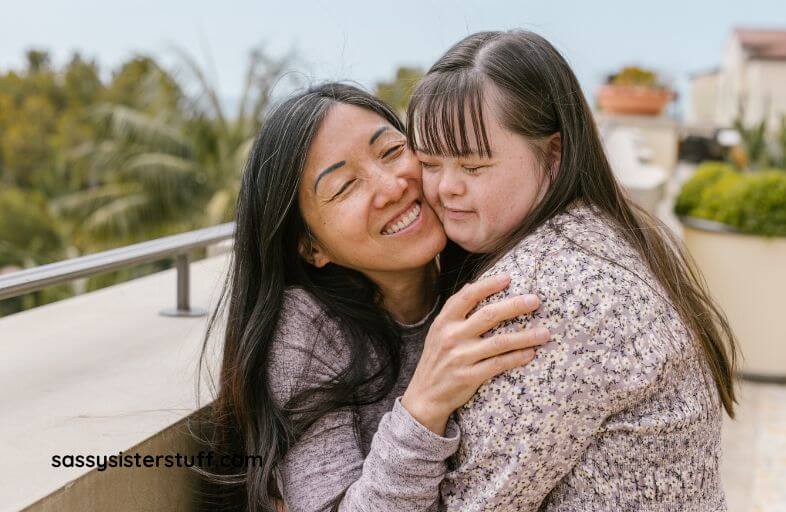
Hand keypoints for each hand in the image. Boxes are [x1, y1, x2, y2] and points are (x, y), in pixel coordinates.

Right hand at [401, 274, 548, 434]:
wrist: (424, 396)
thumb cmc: (436, 359)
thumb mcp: (438, 331)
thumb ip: (453, 310)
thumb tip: (472, 285)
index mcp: (444, 322)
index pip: (467, 297)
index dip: (488, 285)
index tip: (508, 278)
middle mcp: (451, 337)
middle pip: (488, 315)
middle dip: (515, 306)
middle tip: (535, 300)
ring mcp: (460, 357)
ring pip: (499, 342)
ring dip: (525, 336)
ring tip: (545, 332)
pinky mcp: (469, 377)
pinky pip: (498, 364)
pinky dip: (517, 358)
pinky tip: (531, 353)